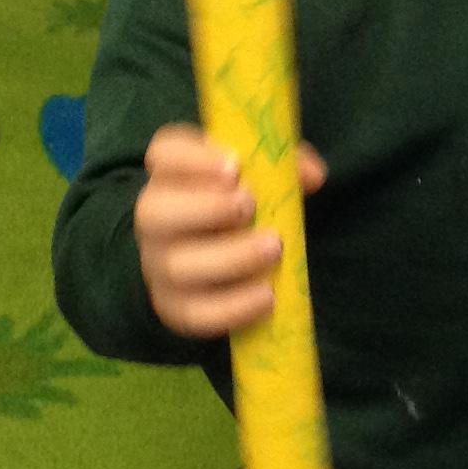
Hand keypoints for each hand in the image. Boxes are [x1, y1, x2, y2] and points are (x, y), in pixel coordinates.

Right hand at [134, 123, 323, 337]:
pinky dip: (233, 307)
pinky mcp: (175, 307)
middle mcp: (155, 220)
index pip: (163, 155)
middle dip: (206, 207)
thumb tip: (312, 176)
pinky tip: (267, 295)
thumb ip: (286, 168)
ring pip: (179, 266)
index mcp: (172, 176)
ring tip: (274, 247)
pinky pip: (195, 313)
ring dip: (230, 257)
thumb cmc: (239, 207)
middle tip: (250, 204)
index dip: (192, 158)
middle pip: (155, 212)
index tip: (235, 163)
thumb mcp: (262, 179)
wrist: (219, 262)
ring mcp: (159, 266)